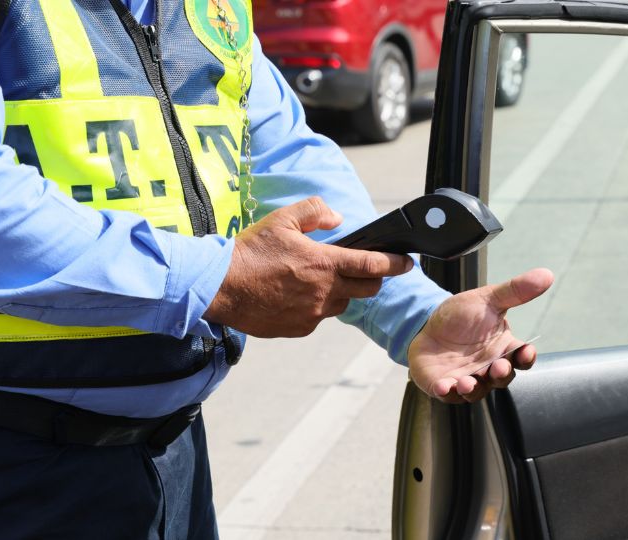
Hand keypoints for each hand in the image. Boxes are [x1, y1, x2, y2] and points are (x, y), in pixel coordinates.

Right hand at [205, 197, 412, 337]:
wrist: (219, 287)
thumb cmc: (250, 252)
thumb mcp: (282, 219)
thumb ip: (315, 212)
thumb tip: (337, 218)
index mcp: (325, 264)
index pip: (373, 265)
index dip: (396, 264)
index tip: (408, 263)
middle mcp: (325, 292)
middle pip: (367, 290)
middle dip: (373, 279)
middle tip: (367, 269)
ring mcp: (313, 314)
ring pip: (342, 304)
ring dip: (342, 292)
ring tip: (321, 279)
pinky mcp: (299, 328)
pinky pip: (319, 317)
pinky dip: (317, 306)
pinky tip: (298, 294)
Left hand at [408, 268, 553, 402]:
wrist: (426, 322)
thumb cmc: (462, 315)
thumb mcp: (488, 299)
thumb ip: (515, 291)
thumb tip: (546, 274)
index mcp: (503, 348)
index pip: (521, 357)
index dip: (526, 358)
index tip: (526, 353)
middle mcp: (488, 367)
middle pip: (502, 378)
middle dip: (501, 375)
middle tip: (498, 367)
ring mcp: (467, 378)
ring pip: (476, 391)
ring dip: (474, 389)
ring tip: (467, 382)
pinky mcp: (444, 385)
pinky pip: (448, 394)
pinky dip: (447, 392)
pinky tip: (444, 385)